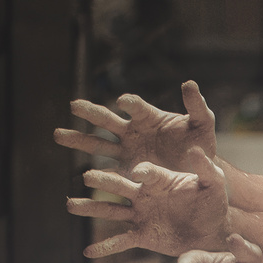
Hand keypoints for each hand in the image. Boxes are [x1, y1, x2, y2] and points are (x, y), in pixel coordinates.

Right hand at [54, 80, 217, 172]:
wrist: (199, 171)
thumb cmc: (201, 144)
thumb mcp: (203, 125)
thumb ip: (198, 107)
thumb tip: (189, 83)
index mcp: (149, 118)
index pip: (137, 107)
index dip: (131, 104)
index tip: (123, 102)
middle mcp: (133, 133)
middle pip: (108, 121)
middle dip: (91, 113)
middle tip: (73, 105)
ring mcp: (127, 154)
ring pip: (99, 147)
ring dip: (79, 140)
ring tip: (59, 134)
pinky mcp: (128, 174)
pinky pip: (110, 176)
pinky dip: (97, 178)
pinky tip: (81, 179)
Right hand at [67, 147, 231, 257]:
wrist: (213, 229)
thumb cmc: (214, 200)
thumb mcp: (214, 183)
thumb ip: (206, 168)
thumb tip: (196, 150)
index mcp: (161, 178)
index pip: (149, 172)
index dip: (145, 171)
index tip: (140, 172)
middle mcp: (145, 194)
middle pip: (120, 185)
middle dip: (104, 181)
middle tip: (87, 176)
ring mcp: (140, 214)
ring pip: (112, 210)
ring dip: (92, 208)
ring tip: (71, 205)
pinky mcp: (142, 234)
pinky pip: (120, 241)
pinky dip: (105, 247)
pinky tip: (88, 252)